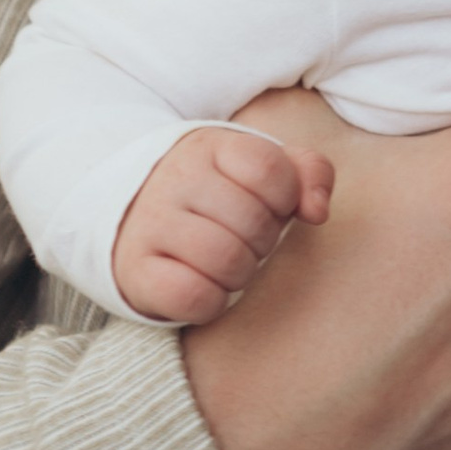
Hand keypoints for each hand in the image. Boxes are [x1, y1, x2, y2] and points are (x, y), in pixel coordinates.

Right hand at [111, 126, 334, 326]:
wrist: (132, 213)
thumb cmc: (217, 195)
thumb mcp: (260, 169)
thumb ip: (308, 174)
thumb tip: (317, 212)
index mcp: (210, 148)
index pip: (269, 169)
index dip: (284, 198)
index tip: (271, 206)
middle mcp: (175, 180)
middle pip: (252, 220)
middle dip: (263, 240)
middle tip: (245, 240)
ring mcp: (151, 224)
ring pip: (225, 259)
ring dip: (240, 272)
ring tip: (227, 263)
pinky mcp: (135, 269)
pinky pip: (192, 296)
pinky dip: (211, 301)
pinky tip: (206, 286)